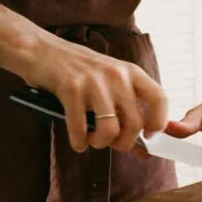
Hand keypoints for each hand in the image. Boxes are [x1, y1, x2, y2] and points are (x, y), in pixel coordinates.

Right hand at [21, 34, 167, 152]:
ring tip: (93, 140)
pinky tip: (77, 142)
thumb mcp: (109, 82)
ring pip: (110, 129)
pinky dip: (79, 142)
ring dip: (101, 143)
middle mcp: (117, 75)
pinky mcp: (71, 88)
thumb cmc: (78, 70)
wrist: (41, 50)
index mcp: (131, 72)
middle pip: (135, 123)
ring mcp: (94, 81)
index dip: (158, 123)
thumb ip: (126, 110)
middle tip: (112, 143)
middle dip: (124, 143)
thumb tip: (145, 151)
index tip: (147, 136)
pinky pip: (80, 128)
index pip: (160, 99)